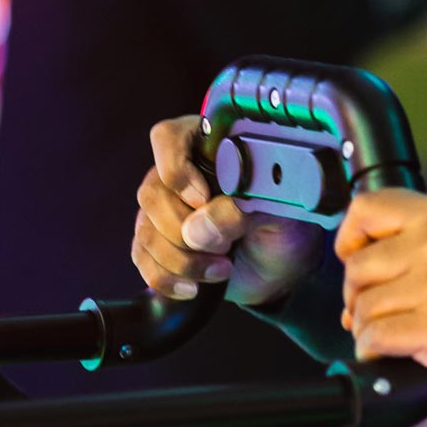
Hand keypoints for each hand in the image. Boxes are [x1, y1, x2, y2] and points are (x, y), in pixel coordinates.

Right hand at [132, 116, 324, 308]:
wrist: (282, 267)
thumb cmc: (283, 225)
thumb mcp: (276, 211)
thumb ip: (240, 211)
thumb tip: (196, 229)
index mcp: (210, 147)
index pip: (168, 139)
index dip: (177, 170)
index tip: (202, 199)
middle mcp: (180, 174)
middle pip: (153, 192)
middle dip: (185, 228)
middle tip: (225, 244)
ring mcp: (165, 210)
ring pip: (147, 231)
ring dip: (182, 260)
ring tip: (222, 268)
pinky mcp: (158, 244)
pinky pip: (143, 259)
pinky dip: (167, 278)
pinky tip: (194, 286)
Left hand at [336, 191, 426, 421]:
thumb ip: (414, 241)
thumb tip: (348, 258)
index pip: (366, 206)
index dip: (351, 240)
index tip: (361, 263)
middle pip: (357, 266)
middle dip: (359, 298)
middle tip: (388, 313)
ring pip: (362, 307)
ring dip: (370, 330)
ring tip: (404, 334)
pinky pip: (373, 338)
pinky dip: (376, 353)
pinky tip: (402, 354)